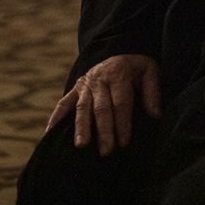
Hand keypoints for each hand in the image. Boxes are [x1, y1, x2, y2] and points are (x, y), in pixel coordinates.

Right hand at [46, 54, 161, 155]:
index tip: (124, 142)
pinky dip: (55, 118)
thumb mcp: (149, 71)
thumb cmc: (136, 69)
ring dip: (81, 127)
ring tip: (81, 146)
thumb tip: (155, 115)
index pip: (120, 102)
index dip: (122, 122)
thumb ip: (153, 92)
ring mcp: (85, 83)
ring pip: (82, 107)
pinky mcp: (75, 88)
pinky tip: (50, 134)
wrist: (118, 52)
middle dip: (104, 131)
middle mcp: (99, 79)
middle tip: (107, 151)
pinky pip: (63, 103)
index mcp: (118, 74)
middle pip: (101, 107)